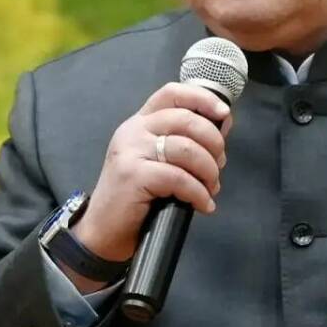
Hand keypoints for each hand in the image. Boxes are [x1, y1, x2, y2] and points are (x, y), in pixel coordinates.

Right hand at [70, 82, 230, 271]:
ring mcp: (131, 152)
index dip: (202, 98)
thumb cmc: (135, 198)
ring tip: (210, 188)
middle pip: (186, 119)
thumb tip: (221, 129)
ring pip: (186, 149)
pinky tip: (203, 205)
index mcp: (140, 123)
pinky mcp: (133, 175)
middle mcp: (133, 131)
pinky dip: (198, 193)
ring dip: (208, 171)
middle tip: (219, 165)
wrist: (103, 232)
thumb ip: (182, 142)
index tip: (223, 113)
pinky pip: (179, 178)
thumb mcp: (157, 161)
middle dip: (213, 142)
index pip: (172, 93)